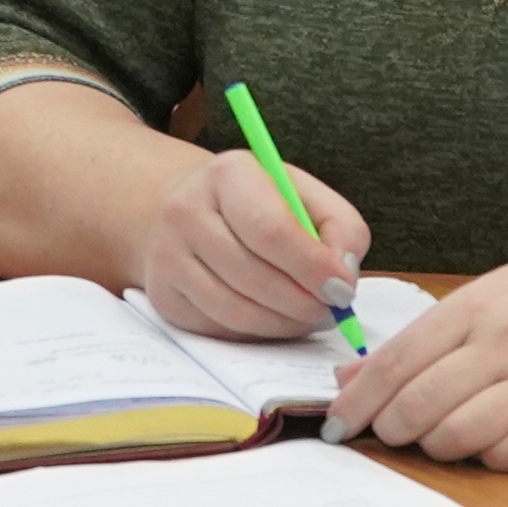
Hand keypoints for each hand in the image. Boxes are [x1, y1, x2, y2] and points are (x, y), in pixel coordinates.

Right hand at [131, 137, 368, 342]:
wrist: (188, 209)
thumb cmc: (258, 203)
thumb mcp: (303, 195)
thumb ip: (340, 227)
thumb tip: (343, 276)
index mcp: (227, 175)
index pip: (271, 229)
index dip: (312, 267)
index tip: (343, 290)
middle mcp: (186, 211)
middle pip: (252, 274)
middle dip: (302, 302)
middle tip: (330, 310)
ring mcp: (167, 256)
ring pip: (235, 309)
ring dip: (283, 323)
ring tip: (308, 316)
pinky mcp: (163, 295)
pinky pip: (219, 327)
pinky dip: (257, 331)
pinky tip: (274, 317)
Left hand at [330, 245, 507, 470]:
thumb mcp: (487, 295)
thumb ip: (422, 336)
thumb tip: (350, 377)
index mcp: (477, 308)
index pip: (398, 361)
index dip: (360, 400)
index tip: (339, 424)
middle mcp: (507, 344)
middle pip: (421, 402)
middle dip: (391, 429)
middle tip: (388, 434)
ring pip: (463, 433)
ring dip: (436, 446)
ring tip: (436, 439)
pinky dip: (492, 457)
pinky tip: (487, 447)